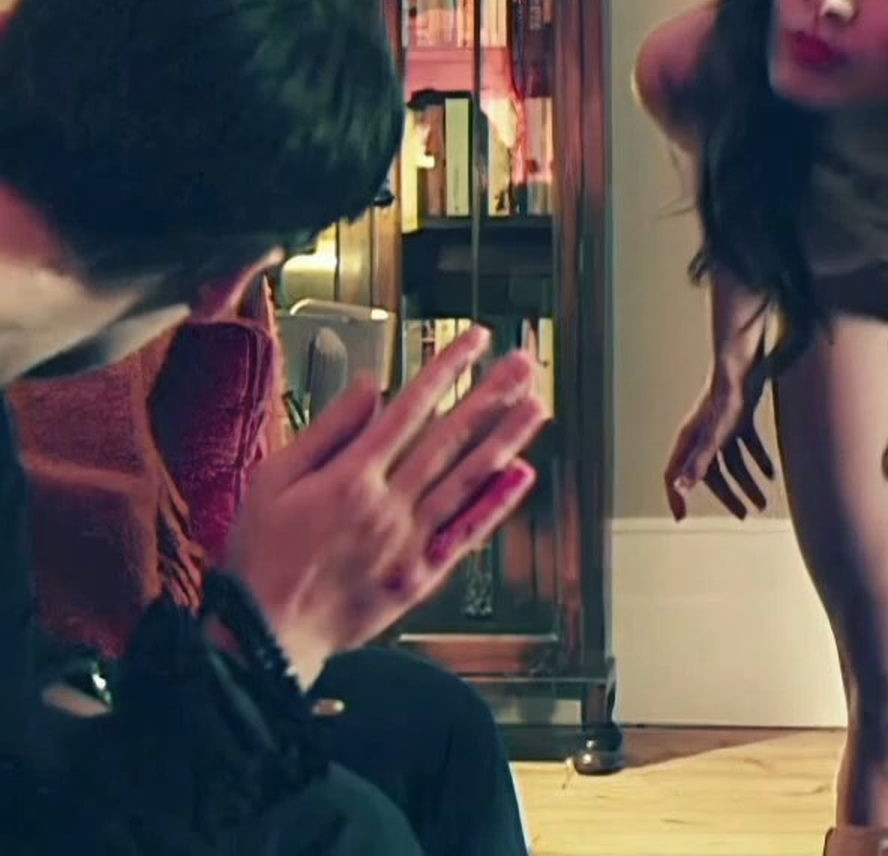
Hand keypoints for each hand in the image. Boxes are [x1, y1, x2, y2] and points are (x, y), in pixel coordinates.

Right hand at [221, 326, 548, 685]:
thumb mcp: (273, 480)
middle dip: (491, 394)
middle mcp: (388, 504)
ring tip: (536, 405)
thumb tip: (370, 386)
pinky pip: (468, 530)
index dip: (447, 369)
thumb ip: (327, 430)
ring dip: (506, 438)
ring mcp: (410, 540)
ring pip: (468, 477)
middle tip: (524, 364)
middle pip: (451, 436)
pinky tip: (522, 474)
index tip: (475, 341)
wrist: (265, 636)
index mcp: (351, 477)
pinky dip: (497, 501)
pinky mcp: (422, 573)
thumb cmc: (262, 557)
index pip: (411, 407)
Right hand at [663, 362, 773, 519]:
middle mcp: (702, 435)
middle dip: (728, 496)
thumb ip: (698, 462)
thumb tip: (679, 487)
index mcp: (690, 440)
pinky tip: (772, 473)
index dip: (676, 496)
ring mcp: (722, 425)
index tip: (682, 517)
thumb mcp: (715, 436)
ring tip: (764, 502)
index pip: (673, 474)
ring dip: (748, 482)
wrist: (745, 363)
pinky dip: (759, 459)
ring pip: (733, 462)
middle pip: (711, 473)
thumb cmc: (727, 399)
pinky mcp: (740, 417)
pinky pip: (748, 445)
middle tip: (743, 516)